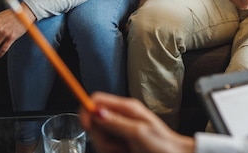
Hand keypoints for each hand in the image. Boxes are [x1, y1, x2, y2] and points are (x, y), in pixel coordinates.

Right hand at [80, 92, 194, 152]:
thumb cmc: (162, 144)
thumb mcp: (137, 132)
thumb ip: (116, 122)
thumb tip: (96, 111)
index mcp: (126, 107)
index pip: (97, 99)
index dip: (86, 111)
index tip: (87, 127)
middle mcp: (121, 115)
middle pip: (94, 121)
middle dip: (100, 137)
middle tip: (117, 146)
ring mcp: (120, 128)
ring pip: (98, 136)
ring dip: (107, 147)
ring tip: (124, 150)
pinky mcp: (119, 141)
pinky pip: (105, 146)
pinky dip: (111, 151)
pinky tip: (124, 152)